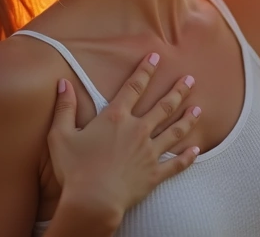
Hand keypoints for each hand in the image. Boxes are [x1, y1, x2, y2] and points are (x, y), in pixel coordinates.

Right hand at [47, 53, 201, 218]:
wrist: (93, 201)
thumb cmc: (75, 169)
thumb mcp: (61, 135)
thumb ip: (64, 108)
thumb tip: (63, 83)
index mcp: (116, 118)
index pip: (133, 87)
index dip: (145, 70)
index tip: (155, 57)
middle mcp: (137, 131)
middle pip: (163, 106)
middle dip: (177, 91)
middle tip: (190, 79)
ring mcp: (149, 152)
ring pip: (174, 131)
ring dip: (187, 119)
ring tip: (198, 109)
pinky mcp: (155, 174)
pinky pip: (176, 164)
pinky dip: (188, 157)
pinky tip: (196, 149)